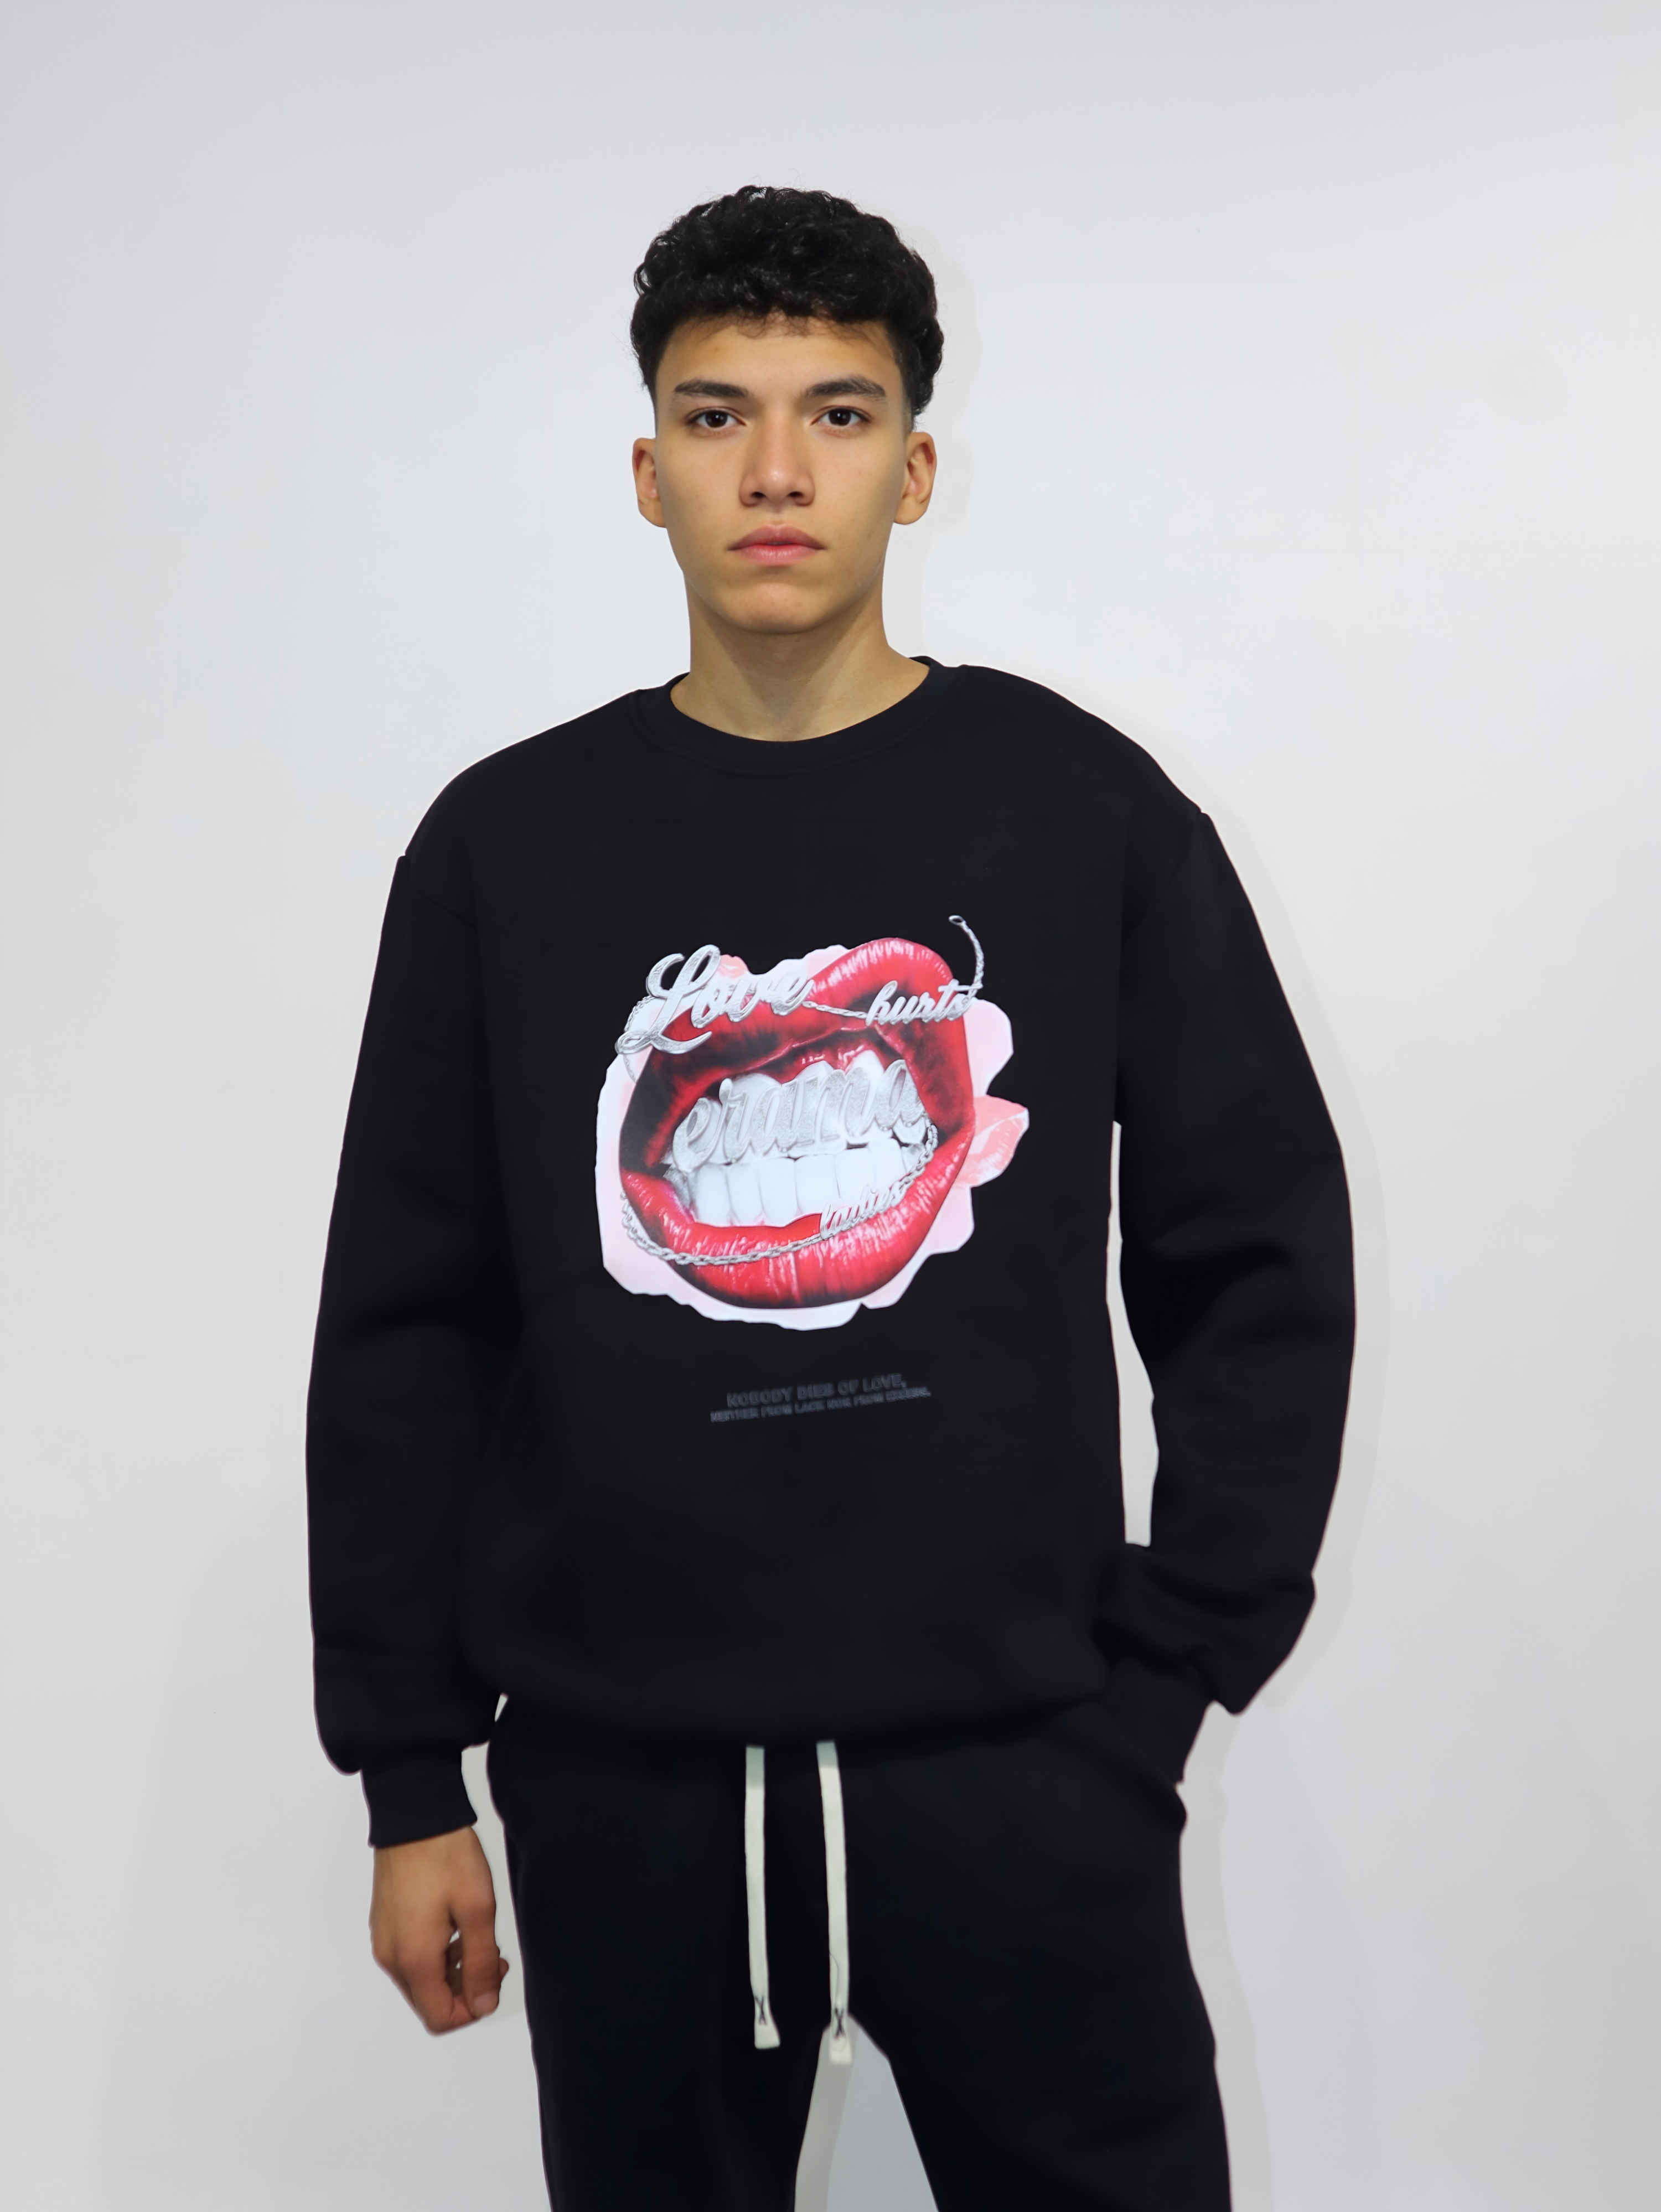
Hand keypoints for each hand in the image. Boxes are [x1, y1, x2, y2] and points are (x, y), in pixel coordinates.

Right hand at [370, 1825, 509, 2032]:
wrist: (414, 1815)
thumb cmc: (446, 1856)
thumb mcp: (478, 1909)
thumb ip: (481, 1964)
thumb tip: (483, 2005)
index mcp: (412, 1959)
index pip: (439, 2018)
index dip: (472, 2009)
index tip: (493, 1978)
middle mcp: (391, 1957)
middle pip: (428, 2002)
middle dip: (463, 1990)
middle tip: (492, 1957)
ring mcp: (384, 1940)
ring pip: (419, 1980)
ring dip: (450, 1972)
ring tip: (478, 1939)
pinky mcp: (384, 1923)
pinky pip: (409, 1957)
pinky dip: (434, 1955)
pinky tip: (455, 1927)